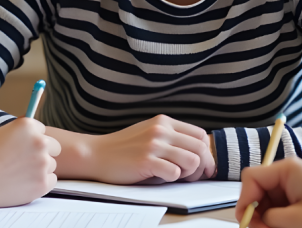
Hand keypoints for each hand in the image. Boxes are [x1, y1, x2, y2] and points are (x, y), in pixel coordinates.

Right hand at [0, 117, 60, 207]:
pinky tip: (24, 183)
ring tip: (19, 174)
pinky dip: (41, 183)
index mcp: (28, 126)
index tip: (23, 147)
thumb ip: (18, 131)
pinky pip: (51, 180)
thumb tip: (32, 131)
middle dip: (42, 152)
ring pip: (51, 165)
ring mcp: (43, 164)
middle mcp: (39, 142)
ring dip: (40, 169)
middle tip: (25, 162)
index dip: (32, 139)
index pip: (42, 130)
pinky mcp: (43, 184)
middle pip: (54, 146)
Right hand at [82, 115, 214, 183]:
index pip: (200, 135)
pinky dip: (172, 178)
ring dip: (188, 174)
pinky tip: (160, 176)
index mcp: (163, 121)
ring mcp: (153, 145)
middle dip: (203, 166)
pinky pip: (175, 173)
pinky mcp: (146, 161)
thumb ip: (170, 137)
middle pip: (200, 148)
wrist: (96, 154)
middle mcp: (161, 130)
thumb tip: (199, 154)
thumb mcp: (149, 133)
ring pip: (192, 161)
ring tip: (175, 176)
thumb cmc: (124, 148)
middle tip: (193, 177)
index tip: (200, 166)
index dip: (205, 152)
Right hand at [237, 158, 301, 227]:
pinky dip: (278, 218)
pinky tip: (285, 226)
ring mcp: (296, 183)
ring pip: (268, 200)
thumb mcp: (297, 218)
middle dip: (256, 211)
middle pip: (258, 189)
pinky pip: (281, 205)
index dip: (244, 200)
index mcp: (287, 169)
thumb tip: (253, 220)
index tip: (246, 222)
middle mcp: (289, 172)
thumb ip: (269, 218)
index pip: (252, 178)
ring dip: (268, 217)